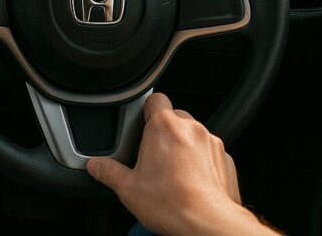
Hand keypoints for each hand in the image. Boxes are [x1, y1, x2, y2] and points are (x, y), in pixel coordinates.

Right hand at [86, 93, 276, 235]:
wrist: (208, 224)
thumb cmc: (172, 204)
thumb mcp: (128, 189)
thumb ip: (108, 172)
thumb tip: (96, 166)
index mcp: (163, 127)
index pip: (155, 98)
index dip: (146, 109)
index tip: (141, 123)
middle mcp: (190, 128)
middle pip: (174, 117)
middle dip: (163, 132)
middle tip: (153, 155)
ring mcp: (211, 143)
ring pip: (193, 134)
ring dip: (183, 146)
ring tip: (173, 172)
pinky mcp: (226, 159)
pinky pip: (210, 152)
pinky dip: (201, 162)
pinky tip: (191, 181)